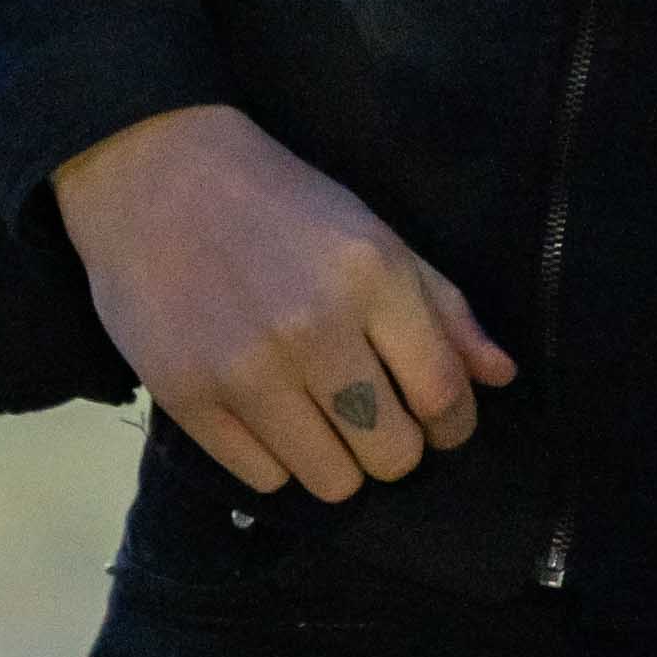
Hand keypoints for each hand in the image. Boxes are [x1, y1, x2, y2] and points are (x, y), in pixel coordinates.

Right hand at [54, 103, 517, 503]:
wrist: (155, 173)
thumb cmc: (279, 201)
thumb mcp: (373, 233)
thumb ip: (442, 305)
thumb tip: (500, 376)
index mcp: (371, 277)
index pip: (442, 395)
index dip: (453, 424)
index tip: (441, 422)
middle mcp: (314, 329)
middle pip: (392, 455)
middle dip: (394, 444)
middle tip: (373, 416)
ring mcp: (247, 370)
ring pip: (332, 482)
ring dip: (337, 460)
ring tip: (318, 417)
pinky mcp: (188, 399)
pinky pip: (264, 479)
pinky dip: (275, 458)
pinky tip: (267, 412)